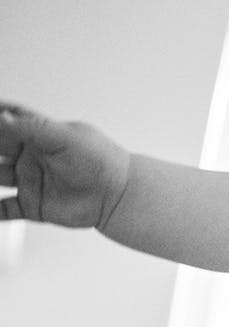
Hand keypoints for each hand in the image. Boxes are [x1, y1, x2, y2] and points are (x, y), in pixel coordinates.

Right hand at [0, 103, 129, 227]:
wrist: (119, 195)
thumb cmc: (101, 161)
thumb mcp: (66, 138)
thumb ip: (32, 128)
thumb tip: (1, 117)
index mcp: (37, 135)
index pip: (3, 121)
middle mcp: (29, 156)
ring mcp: (29, 180)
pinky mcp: (32, 205)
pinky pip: (3, 209)